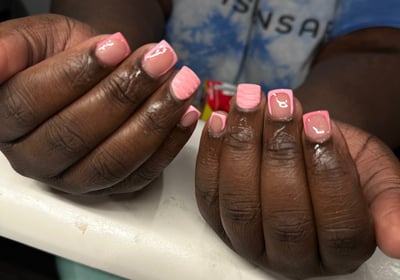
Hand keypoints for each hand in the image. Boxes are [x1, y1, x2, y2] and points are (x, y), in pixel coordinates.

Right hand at [0, 15, 200, 193]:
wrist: (90, 76)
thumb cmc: (60, 55)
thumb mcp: (34, 40)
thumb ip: (10, 49)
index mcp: (6, 123)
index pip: (34, 101)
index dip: (77, 73)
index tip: (117, 44)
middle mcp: (35, 160)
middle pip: (76, 135)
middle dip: (124, 94)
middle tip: (160, 60)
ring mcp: (74, 180)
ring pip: (112, 161)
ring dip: (153, 121)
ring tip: (181, 85)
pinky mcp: (110, 188)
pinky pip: (141, 175)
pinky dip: (169, 145)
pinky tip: (187, 114)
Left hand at [195, 85, 399, 278]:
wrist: (309, 149)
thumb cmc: (346, 161)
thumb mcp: (377, 176)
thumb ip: (390, 203)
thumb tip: (399, 241)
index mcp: (339, 252)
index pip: (338, 226)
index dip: (329, 174)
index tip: (320, 123)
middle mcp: (291, 256)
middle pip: (285, 217)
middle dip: (281, 153)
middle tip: (282, 103)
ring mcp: (248, 241)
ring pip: (241, 205)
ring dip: (242, 147)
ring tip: (250, 101)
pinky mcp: (217, 220)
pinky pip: (208, 192)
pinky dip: (212, 152)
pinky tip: (221, 119)